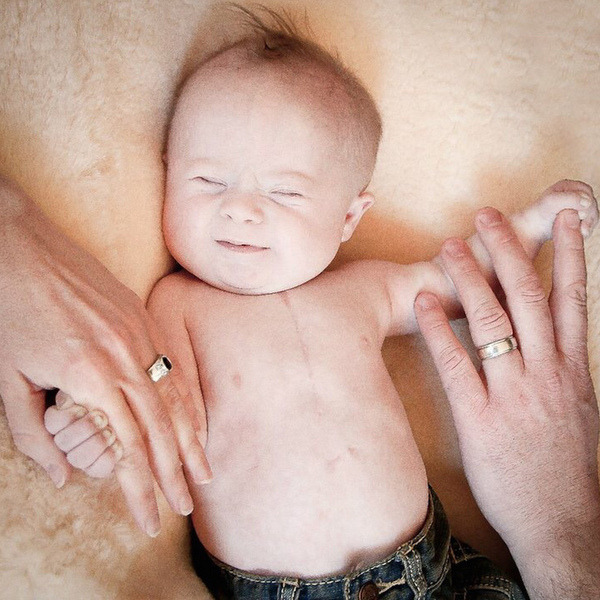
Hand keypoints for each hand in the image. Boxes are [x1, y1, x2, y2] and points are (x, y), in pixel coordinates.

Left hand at [0, 177, 210, 535]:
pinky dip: (188, 399)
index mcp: (90, 376)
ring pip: (176, 396)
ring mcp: (141, 333)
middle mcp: (125, 356)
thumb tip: (63, 478)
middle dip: (174, 472)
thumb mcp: (8, 380)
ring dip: (191, 438)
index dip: (141, 489)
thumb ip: (35, 436)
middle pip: (161, 427)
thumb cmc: (9, 311)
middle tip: (186, 506)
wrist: (20, 246)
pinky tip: (195, 419)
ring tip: (204, 470)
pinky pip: (174, 366)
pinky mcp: (144, 318)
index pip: (128, 447)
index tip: (150, 519)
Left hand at [414, 207, 599, 597]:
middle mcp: (547, 374)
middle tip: (488, 216)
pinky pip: (457, 365)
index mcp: (574, 371)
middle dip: (509, 251)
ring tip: (450, 246)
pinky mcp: (481, 419)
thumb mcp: (579, 413)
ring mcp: (514, 395)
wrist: (562, 526)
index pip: (573, 299)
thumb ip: (565, 371)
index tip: (566, 218)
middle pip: (529, 298)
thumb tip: (554, 340)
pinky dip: (440, 330)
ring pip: (493, 322)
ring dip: (470, 280)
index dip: (570, 254)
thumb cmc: (567, 470)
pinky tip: (424, 303)